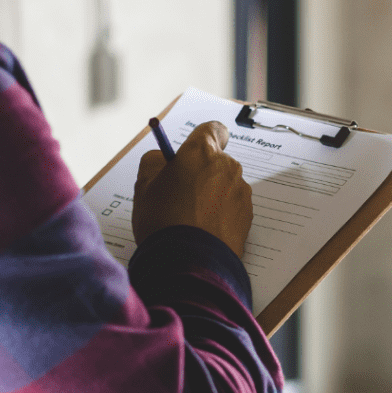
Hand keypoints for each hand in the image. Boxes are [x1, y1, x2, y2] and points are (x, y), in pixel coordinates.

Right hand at [132, 121, 252, 256]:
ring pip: (224, 185)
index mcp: (200, 152)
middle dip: (201, 172)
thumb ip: (153, 162)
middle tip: (180, 194)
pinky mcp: (248, 216)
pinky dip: (220, 215)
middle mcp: (226, 166)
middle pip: (216, 161)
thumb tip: (161, 157)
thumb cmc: (163, 221)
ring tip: (189, 219)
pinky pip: (232, 208)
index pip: (212, 129)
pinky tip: (202, 231)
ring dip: (211, 195)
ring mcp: (240, 192)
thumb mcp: (143, 187)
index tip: (190, 154)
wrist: (188, 262)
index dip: (201, 139)